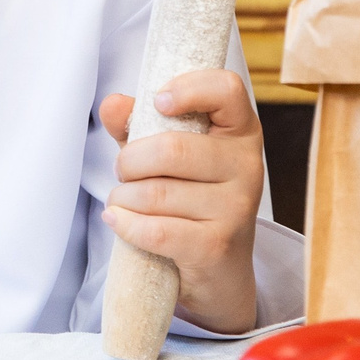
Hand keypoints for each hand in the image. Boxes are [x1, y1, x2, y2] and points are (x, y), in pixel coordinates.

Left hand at [98, 70, 264, 335]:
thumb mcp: (168, 156)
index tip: (159, 101)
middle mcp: (247, 165)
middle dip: (130, 161)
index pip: (227, 89)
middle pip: (172, 148)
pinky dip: (126, 225)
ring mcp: (236, 208)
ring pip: (156, 193)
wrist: (220, 272)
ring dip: (124, 198)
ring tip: (124, 202)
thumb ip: (138, 125)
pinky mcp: (217, 246)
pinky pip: (156, 229)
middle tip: (124, 171)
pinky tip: (117, 221)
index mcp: (240, 131)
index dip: (189, 88)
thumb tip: (113, 104)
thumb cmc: (192, 199)